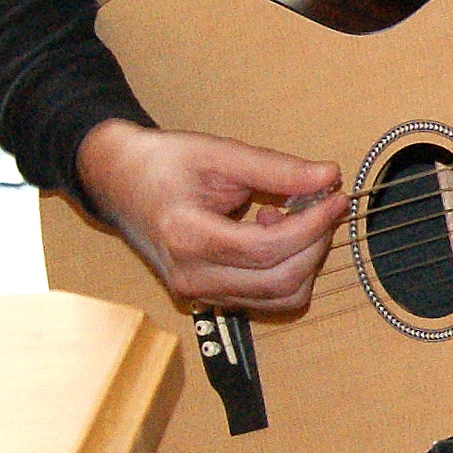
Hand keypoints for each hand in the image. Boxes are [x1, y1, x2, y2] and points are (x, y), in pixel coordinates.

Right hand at [75, 119, 343, 315]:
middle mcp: (191, 277)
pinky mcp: (206, 299)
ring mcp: (197, 294)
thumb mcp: (219, 153)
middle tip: (323, 205)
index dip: (313, 225)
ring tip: (290, 218)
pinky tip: (272, 235)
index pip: (268, 248)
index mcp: (187, 237)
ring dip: (304, 261)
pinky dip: (286, 272)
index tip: (335, 196)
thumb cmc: (162, 163)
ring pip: (279, 299)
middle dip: (315, 243)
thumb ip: (276, 169)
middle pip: (280, 280)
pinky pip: (265, 299)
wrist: (118, 182)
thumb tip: (328, 176)